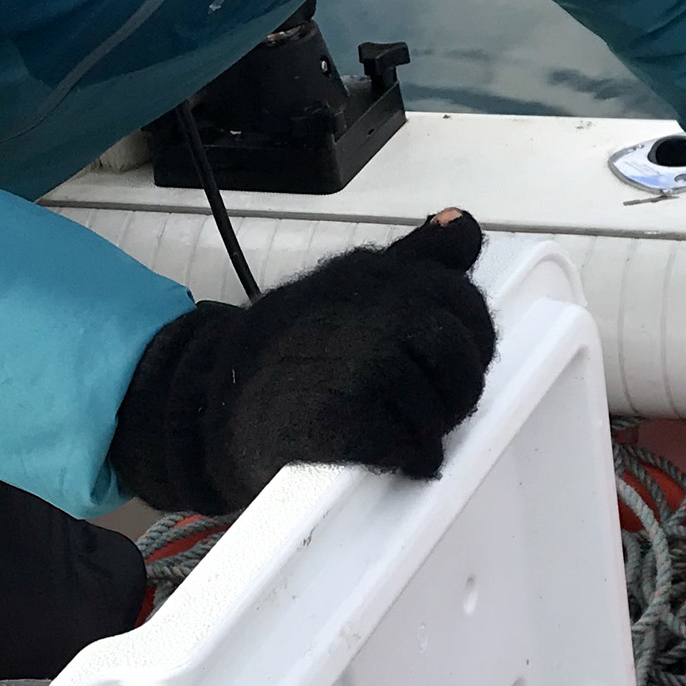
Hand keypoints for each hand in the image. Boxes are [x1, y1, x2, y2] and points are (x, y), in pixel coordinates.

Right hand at [109, 212, 496, 512]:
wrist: (212, 396)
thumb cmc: (291, 345)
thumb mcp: (352, 284)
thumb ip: (414, 259)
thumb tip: (465, 224)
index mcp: (377, 274)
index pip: (462, 300)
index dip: (473, 342)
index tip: (452, 367)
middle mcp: (370, 307)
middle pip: (456, 352)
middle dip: (457, 390)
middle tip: (436, 411)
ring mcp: (353, 362)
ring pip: (432, 403)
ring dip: (427, 430)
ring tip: (406, 436)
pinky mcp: (334, 417)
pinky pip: (398, 443)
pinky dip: (405, 459)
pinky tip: (398, 461)